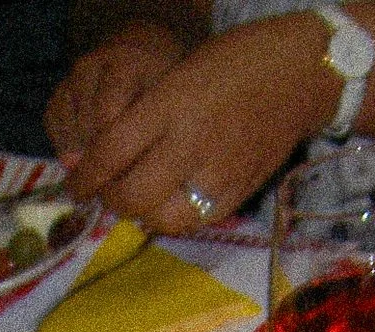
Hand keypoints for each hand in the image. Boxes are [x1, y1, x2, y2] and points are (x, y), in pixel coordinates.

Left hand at [54, 15, 333, 233]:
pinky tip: (168, 203)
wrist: (300, 75)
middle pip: (131, 195)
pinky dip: (171, 218)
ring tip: (137, 199)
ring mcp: (217, 172)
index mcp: (171, 104)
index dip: (84, 175)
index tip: (74, 184)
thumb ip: (143, 116)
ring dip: (139, 214)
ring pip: (159, 218)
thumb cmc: (233, 66)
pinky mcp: (238, 193)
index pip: (111, 152)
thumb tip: (102, 160)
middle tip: (104, 193)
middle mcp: (191, 142)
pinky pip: (192, 222)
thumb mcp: (179, 75)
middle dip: (108, 200)